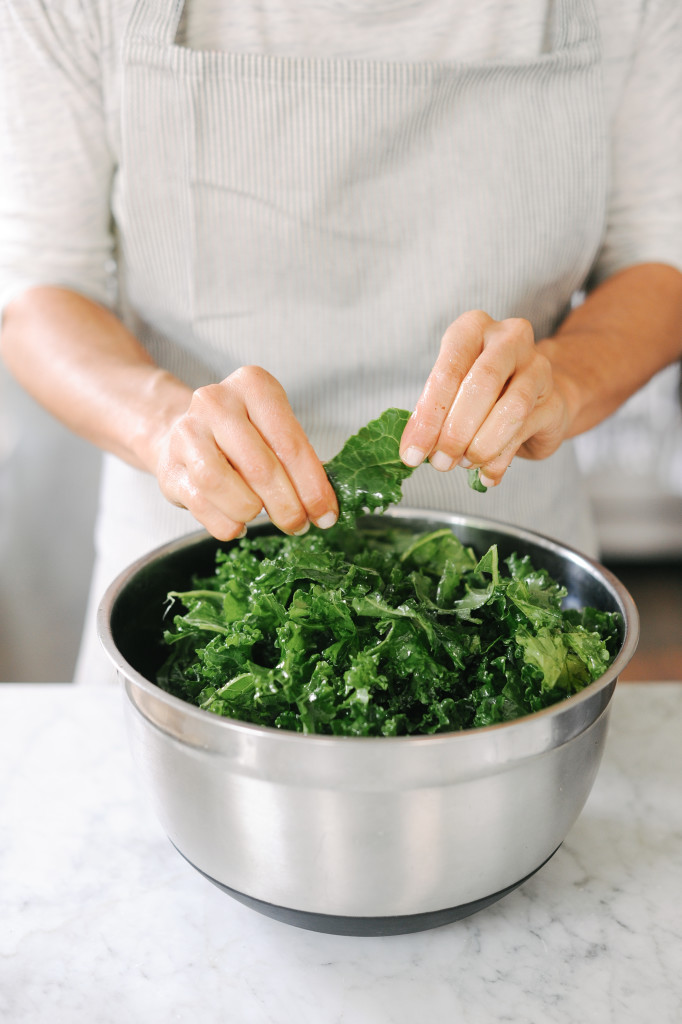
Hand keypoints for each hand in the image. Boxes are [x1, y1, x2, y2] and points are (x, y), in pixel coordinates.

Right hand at [151, 365, 338, 540]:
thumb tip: (324, 506)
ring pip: (221, 484)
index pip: (291, 444)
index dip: (313, 487)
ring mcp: (187, 432)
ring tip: (261, 517)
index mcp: (253, 385)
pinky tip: (238, 523)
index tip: (326, 515)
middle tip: (299, 525)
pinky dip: (227, 523)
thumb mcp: (274, 432)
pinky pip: (202, 505)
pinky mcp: (168, 466)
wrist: (180, 433)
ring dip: (251, 511)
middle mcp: (216, 401)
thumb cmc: (241, 436)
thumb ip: (300, 462)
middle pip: (261, 468)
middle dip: (288, 506)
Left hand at [399, 310, 571, 486]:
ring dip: (481, 445)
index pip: (447, 371)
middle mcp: (509, 339)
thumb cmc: (485, 392)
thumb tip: (412, 450)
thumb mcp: (452, 392)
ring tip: (464, 463)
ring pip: (510, 408)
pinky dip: (500, 459)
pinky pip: (525, 432)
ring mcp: (538, 367)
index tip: (411, 452)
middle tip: (440, 462)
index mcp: (473, 328)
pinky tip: (486, 474)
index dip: (428, 416)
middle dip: (455, 431)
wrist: (540, 397)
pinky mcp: (555, 401)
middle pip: (481, 384)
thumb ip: (434, 414)